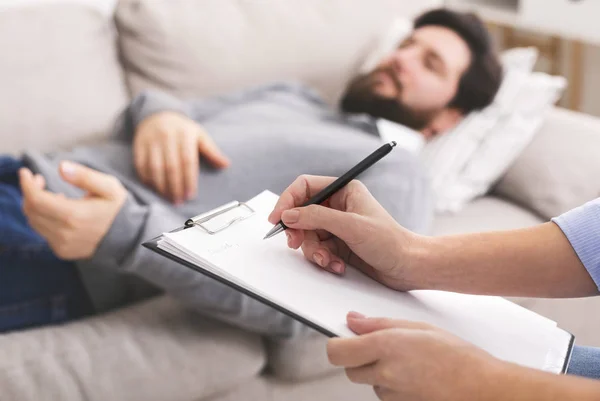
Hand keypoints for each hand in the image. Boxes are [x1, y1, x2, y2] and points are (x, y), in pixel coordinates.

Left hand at [20, 161, 126, 259]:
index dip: (27, 184)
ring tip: (52, 195)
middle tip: (39, 181)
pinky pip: (43, 233)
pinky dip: (44, 219)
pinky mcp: (63, 251)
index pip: (36, 199)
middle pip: (31, 210)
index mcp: (74, 215)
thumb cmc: (119, 209)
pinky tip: (59, 212)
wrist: (129, 238)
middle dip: (30, 192)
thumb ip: (85, 176)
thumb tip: (61, 167)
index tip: (26, 172)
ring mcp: (62, 244)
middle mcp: (64, 232)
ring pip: (34, 222)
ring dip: (36, 206)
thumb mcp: (109, 187)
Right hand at [133, 111, 229, 203]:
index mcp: (185, 135)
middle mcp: (167, 137)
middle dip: (175, 186)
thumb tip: (226, 165)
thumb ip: (212, 151)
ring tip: (168, 198)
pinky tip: (154, 188)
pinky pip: (141, 165)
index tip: (191, 195)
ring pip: (155, 168)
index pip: (188, 161)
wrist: (158, 115)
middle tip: (179, 201)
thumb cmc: (183, 130)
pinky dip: (147, 179)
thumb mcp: (200, 135)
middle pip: (171, 166)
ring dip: (161, 186)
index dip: (189, 180)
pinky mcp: (139, 145)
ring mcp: (151, 141)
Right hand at [268, 175, 418, 290]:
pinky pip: (317, 250)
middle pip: (302, 214)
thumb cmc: (389, 242)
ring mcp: (337, 226)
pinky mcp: (338, 245)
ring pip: (307, 235)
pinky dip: (323, 259)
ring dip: (314, 251)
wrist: (408, 267)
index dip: (287, 201)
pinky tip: (337, 265)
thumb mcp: (351, 226)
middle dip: (299, 231)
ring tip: (328, 260)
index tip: (277, 218)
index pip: (305, 187)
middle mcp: (338, 206)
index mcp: (344, 190)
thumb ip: (317, 218)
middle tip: (296, 243)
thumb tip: (289, 215)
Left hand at [328, 313, 504, 400]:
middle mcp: (384, 372)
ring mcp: (391, 394)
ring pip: (368, 383)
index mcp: (386, 345)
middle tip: (380, 348)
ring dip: (378, 372)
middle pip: (349, 370)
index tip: (343, 339)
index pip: (336, 351)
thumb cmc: (458, 355)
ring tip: (407, 362)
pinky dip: (392, 386)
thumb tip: (353, 321)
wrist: (483, 389)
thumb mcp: (418, 327)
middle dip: (358, 359)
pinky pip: (385, 394)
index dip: (337, 345)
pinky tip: (414, 376)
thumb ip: (380, 323)